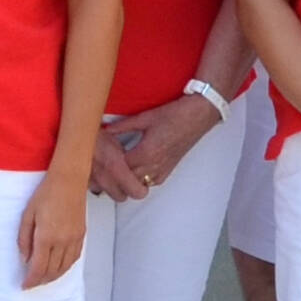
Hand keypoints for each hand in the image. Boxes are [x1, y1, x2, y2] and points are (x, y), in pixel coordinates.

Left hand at [17, 165, 89, 288]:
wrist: (69, 181)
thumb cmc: (44, 194)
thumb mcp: (27, 215)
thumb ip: (24, 239)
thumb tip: (25, 259)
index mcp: (46, 236)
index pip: (38, 267)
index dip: (31, 280)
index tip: (24, 286)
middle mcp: (62, 241)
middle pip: (52, 270)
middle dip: (41, 281)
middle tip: (32, 284)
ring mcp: (74, 239)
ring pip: (65, 267)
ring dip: (54, 277)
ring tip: (43, 279)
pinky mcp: (82, 235)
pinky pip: (74, 258)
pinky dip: (66, 267)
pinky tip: (59, 268)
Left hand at [99, 94, 221, 199]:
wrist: (199, 116)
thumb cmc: (176, 115)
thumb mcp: (144, 118)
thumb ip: (122, 126)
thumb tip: (104, 129)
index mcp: (146, 153)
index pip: (120, 168)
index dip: (108, 164)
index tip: (100, 157)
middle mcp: (155, 165)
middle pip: (128, 181)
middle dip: (116, 175)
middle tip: (105, 166)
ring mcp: (163, 170)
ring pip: (139, 185)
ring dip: (128, 179)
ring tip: (118, 169)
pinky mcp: (169, 170)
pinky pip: (151, 183)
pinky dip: (141, 179)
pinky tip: (135, 169)